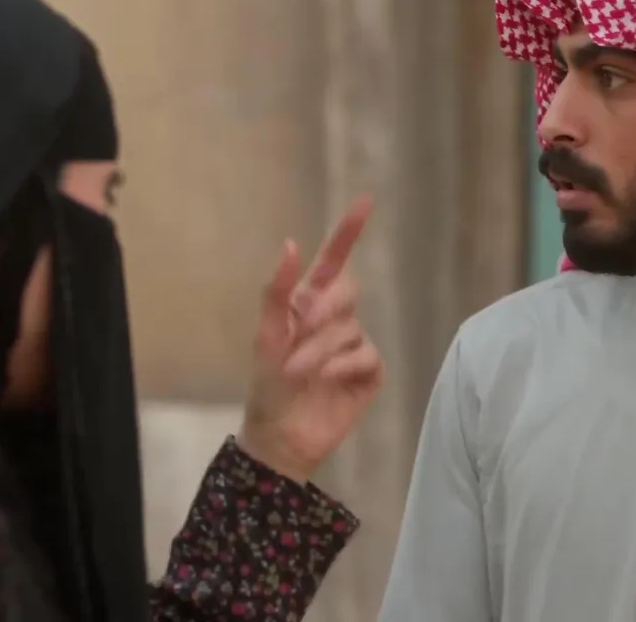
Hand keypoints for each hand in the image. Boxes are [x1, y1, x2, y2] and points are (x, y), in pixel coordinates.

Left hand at [237, 195, 382, 483]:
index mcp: (309, 303)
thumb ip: (276, 290)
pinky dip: (343, 365)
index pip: (335, 259)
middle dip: (323, 311)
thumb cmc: (267, 386)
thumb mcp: (265, 335)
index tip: (367, 200)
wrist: (280, 435)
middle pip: (348, 290)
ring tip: (299, 372)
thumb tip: (290, 243)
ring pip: (352, 327)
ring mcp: (355, 344)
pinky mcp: (370, 372)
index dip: (349, 230)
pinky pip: (366, 354)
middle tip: (297, 334)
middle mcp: (336, 318)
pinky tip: (327, 380)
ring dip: (321, 349)